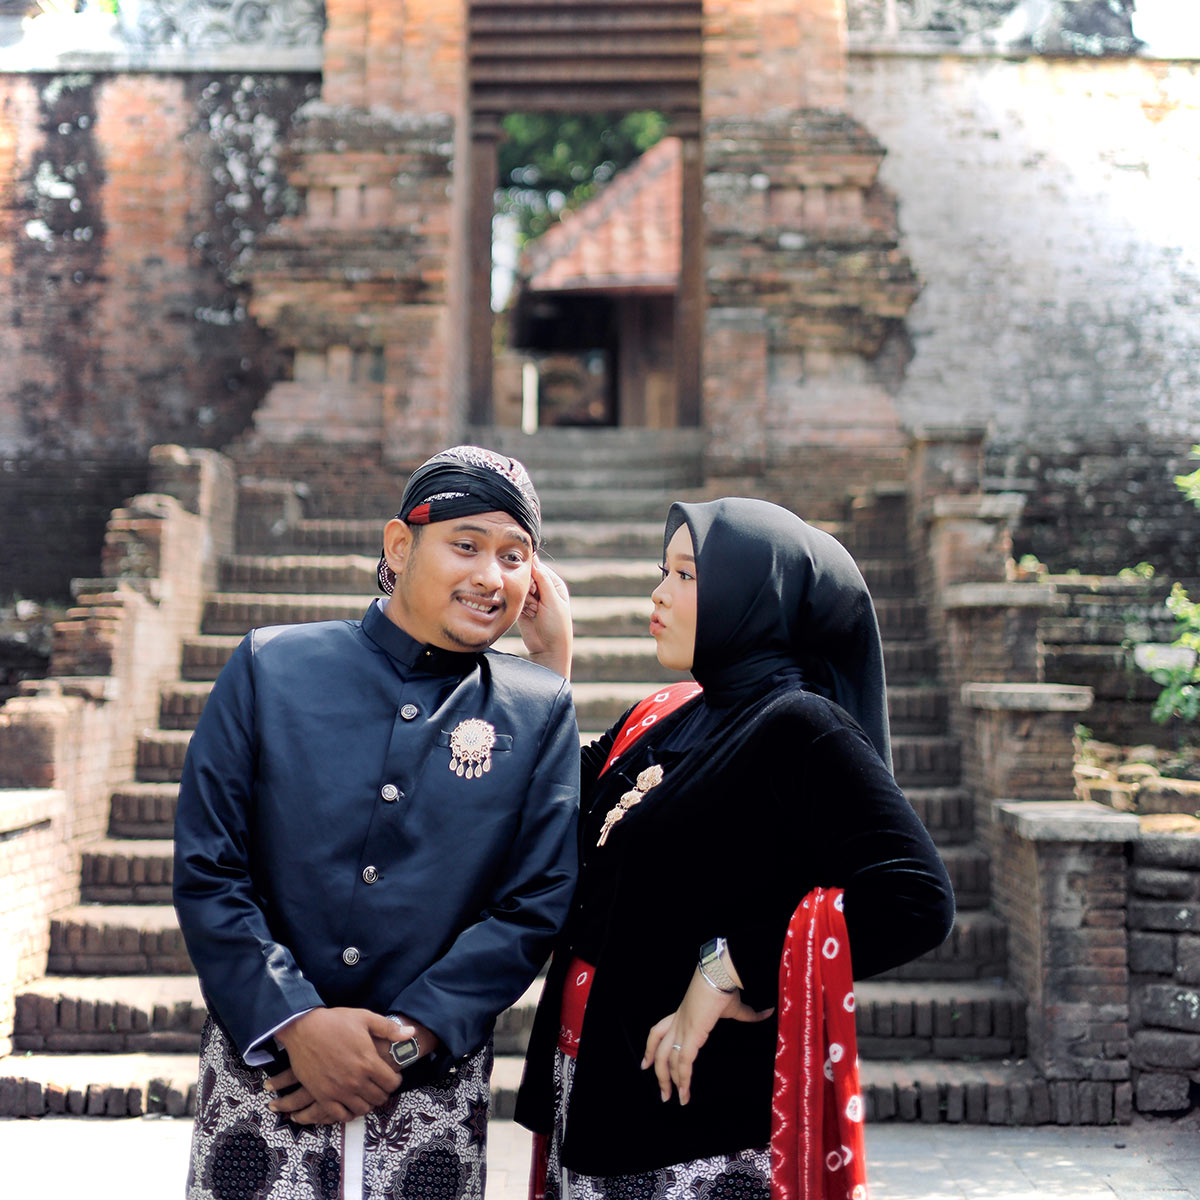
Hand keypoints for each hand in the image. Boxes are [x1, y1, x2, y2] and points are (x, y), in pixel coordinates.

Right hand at [272, 1008, 403, 1121]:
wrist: (304, 1028)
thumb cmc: (335, 1021)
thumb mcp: (365, 1018)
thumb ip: (389, 1029)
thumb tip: (412, 1034)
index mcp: (368, 1062)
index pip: (392, 1084)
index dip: (395, 1080)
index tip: (392, 1076)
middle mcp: (356, 1080)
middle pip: (379, 1098)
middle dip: (383, 1092)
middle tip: (380, 1085)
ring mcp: (339, 1090)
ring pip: (362, 1109)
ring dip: (367, 1103)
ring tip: (366, 1094)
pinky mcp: (323, 1096)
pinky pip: (340, 1116)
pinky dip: (348, 1113)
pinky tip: (350, 1104)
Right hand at [518, 557, 571, 678]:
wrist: (548, 650)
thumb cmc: (557, 626)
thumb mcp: (552, 601)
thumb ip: (542, 579)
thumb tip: (534, 558)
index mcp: (554, 584)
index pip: (538, 569)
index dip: (532, 575)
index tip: (533, 588)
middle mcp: (543, 590)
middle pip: (527, 578)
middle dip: (527, 590)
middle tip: (535, 604)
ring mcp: (532, 599)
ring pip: (519, 589)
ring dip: (524, 600)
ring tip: (534, 612)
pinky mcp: (522, 609)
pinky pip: (515, 600)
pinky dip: (518, 606)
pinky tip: (527, 615)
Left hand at [642, 968, 773, 1105]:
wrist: (718, 975)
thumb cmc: (724, 986)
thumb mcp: (734, 1005)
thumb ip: (749, 1014)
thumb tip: (767, 1013)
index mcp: (682, 1014)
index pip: (658, 1032)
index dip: (650, 1048)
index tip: (645, 1064)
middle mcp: (678, 1022)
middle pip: (659, 1049)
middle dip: (659, 1073)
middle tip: (662, 1092)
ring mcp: (682, 1029)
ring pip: (667, 1059)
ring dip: (668, 1081)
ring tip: (671, 1098)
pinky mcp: (691, 1035)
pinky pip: (683, 1062)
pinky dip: (683, 1079)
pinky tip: (684, 1092)